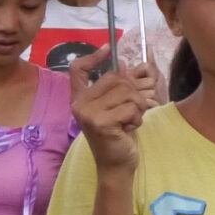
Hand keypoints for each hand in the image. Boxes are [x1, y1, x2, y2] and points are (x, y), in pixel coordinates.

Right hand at [67, 51, 154, 172]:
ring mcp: (88, 113)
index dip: (92, 56)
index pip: (77, 68)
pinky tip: (128, 129)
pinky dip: (137, 118)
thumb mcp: (116, 108)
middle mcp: (79, 104)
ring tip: (130, 121)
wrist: (116, 166)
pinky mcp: (100, 123)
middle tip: (133, 109)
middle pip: (116, 78)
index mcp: (80, 98)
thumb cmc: (118, 136)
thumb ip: (117, 87)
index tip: (108, 48)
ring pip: (126, 92)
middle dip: (133, 92)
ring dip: (137, 107)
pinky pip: (130, 108)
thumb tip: (124, 63)